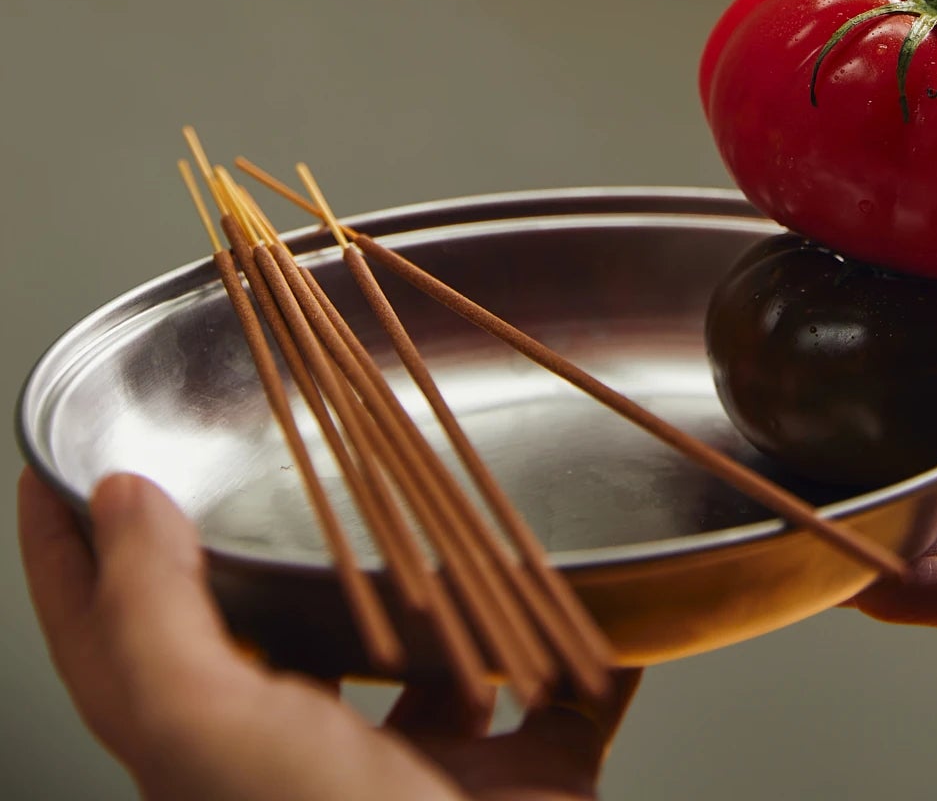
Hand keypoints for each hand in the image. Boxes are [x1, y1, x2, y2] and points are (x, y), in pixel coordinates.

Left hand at [19, 470, 639, 799]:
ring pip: (430, 659)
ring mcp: (423, 778)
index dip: (72, 550)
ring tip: (458, 504)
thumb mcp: (208, 730)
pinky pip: (565, 703)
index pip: (113, 633)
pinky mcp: (526, 789)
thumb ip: (151, 616)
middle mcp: (310, 764)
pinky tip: (601, 597)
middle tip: (288, 447)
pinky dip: (593, 651)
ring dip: (450, 588)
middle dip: (286, 547)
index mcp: (216, 753)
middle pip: (281, 636)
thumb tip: (121, 501)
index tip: (58, 463)